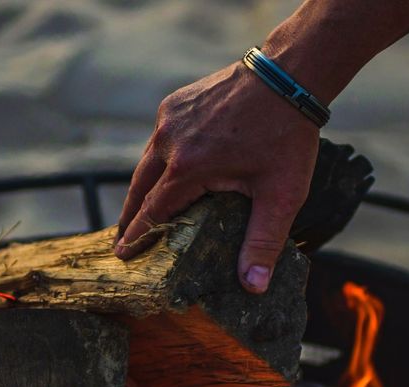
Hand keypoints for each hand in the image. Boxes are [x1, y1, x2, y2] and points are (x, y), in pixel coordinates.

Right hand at [113, 61, 319, 293]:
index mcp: (187, 169)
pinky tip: (163, 172)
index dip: (137, 237)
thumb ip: (263, 242)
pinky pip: (159, 140)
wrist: (288, 76)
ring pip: (146, 162)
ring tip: (138, 210)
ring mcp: (169, 120)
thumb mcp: (280, 196)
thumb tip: (254, 287)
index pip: (153, 212)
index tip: (122, 255)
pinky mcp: (175, 104)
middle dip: (129, 217)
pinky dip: (156, 160)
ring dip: (141, 188)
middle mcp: (169, 143)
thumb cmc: (286, 136)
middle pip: (139, 188)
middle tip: (121, 240)